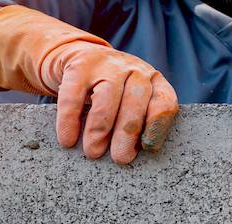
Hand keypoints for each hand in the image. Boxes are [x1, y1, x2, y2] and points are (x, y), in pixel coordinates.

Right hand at [42, 42, 178, 163]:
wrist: (81, 57)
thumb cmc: (114, 95)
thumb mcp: (132, 104)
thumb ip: (139, 124)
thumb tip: (131, 154)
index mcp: (154, 82)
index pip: (164, 102)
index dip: (158, 125)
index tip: (148, 148)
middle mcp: (135, 69)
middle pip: (135, 100)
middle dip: (127, 133)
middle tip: (120, 158)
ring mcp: (107, 64)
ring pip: (106, 97)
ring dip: (99, 129)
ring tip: (93, 152)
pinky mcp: (79, 66)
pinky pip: (74, 95)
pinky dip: (69, 120)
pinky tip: (68, 140)